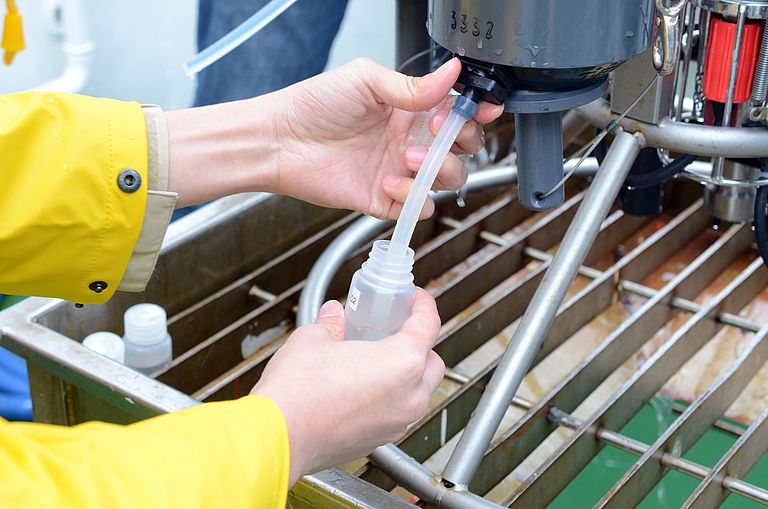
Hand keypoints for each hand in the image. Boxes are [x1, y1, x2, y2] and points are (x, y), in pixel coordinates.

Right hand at [250, 289, 444, 484]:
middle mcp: (409, 396)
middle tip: (396, 330)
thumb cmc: (298, 391)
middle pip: (433, 363)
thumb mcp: (313, 339)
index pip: (428, 325)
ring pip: (419, 393)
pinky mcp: (380, 441)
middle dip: (420, 345)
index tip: (415, 299)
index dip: (423, 305)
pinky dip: (391, 399)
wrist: (279, 438)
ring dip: (408, 375)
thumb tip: (334, 316)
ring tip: (378, 360)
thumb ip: (332, 325)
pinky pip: (398, 414)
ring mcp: (396, 423)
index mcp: (403, 362)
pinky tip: (363, 388)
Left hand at [269, 58, 503, 218]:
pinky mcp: (385, 199)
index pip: (456, 113)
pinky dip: (412, 198)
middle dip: (461, 142)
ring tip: (408, 157)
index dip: (476, 113)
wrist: (280, 141)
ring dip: (439, 169)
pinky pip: (418, 207)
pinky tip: (388, 182)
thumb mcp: (365, 81)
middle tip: (438, 133)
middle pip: (462, 149)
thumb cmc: (313, 106)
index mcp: (410, 109)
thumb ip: (412, 85)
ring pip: (447, 179)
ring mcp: (400, 171)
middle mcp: (410, 140)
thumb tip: (452, 73)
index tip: (483, 111)